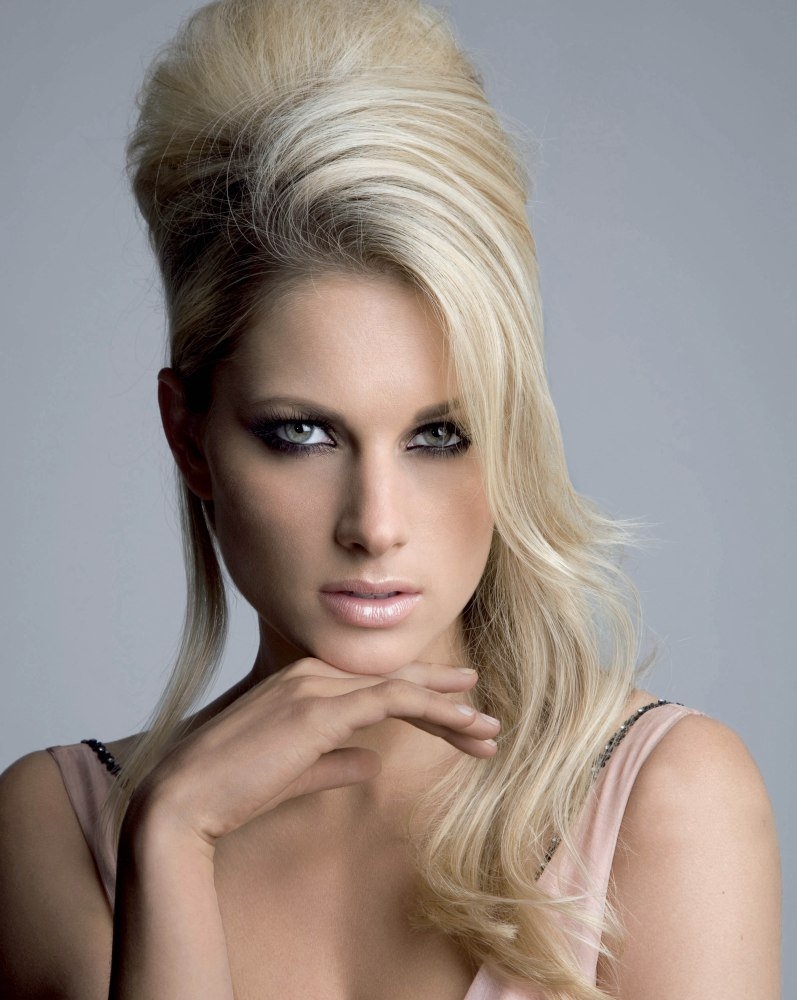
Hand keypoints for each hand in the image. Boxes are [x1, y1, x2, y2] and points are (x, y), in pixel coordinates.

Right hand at [128, 657, 498, 851]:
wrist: (182, 803)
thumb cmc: (232, 792)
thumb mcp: (295, 774)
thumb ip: (335, 762)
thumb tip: (370, 763)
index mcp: (302, 684)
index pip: (374, 685)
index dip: (420, 698)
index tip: (457, 714)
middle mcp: (311, 674)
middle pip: (394, 680)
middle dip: (444, 700)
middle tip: (486, 719)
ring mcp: (315, 687)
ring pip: (401, 688)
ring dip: (450, 710)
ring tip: (489, 731)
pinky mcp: (319, 710)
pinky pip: (391, 701)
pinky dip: (433, 710)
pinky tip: (464, 726)